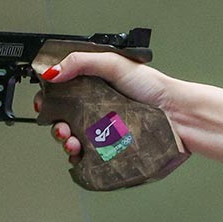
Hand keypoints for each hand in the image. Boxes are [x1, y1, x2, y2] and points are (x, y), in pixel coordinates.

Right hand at [32, 51, 177, 164]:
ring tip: (71, 142)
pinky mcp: (114, 151)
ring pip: (75, 141)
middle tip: (61, 127)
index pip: (62, 95)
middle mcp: (98, 111)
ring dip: (65, 142)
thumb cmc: (154, 88)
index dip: (49, 101)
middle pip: (64, 120)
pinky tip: (80, 155)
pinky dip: (80, 159)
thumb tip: (51, 72)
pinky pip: (91, 158)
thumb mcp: (114, 63)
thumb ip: (80, 62)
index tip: (44, 104)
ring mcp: (106, 133)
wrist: (179, 115)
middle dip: (56, 125)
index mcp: (94, 89)